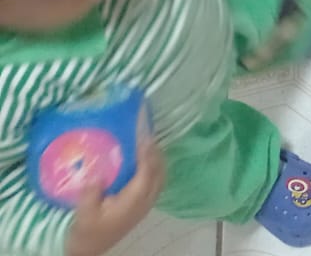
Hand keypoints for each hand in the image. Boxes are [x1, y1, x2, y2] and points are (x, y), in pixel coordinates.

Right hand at [65, 138, 165, 255]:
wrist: (90, 248)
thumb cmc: (87, 230)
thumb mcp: (83, 214)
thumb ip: (90, 194)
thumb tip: (96, 174)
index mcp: (133, 202)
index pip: (146, 173)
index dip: (146, 153)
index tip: (143, 135)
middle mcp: (145, 201)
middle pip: (159, 171)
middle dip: (154, 150)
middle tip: (145, 132)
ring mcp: (147, 203)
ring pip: (161, 175)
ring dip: (157, 157)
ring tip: (146, 140)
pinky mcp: (145, 204)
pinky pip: (157, 180)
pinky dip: (155, 165)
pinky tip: (145, 157)